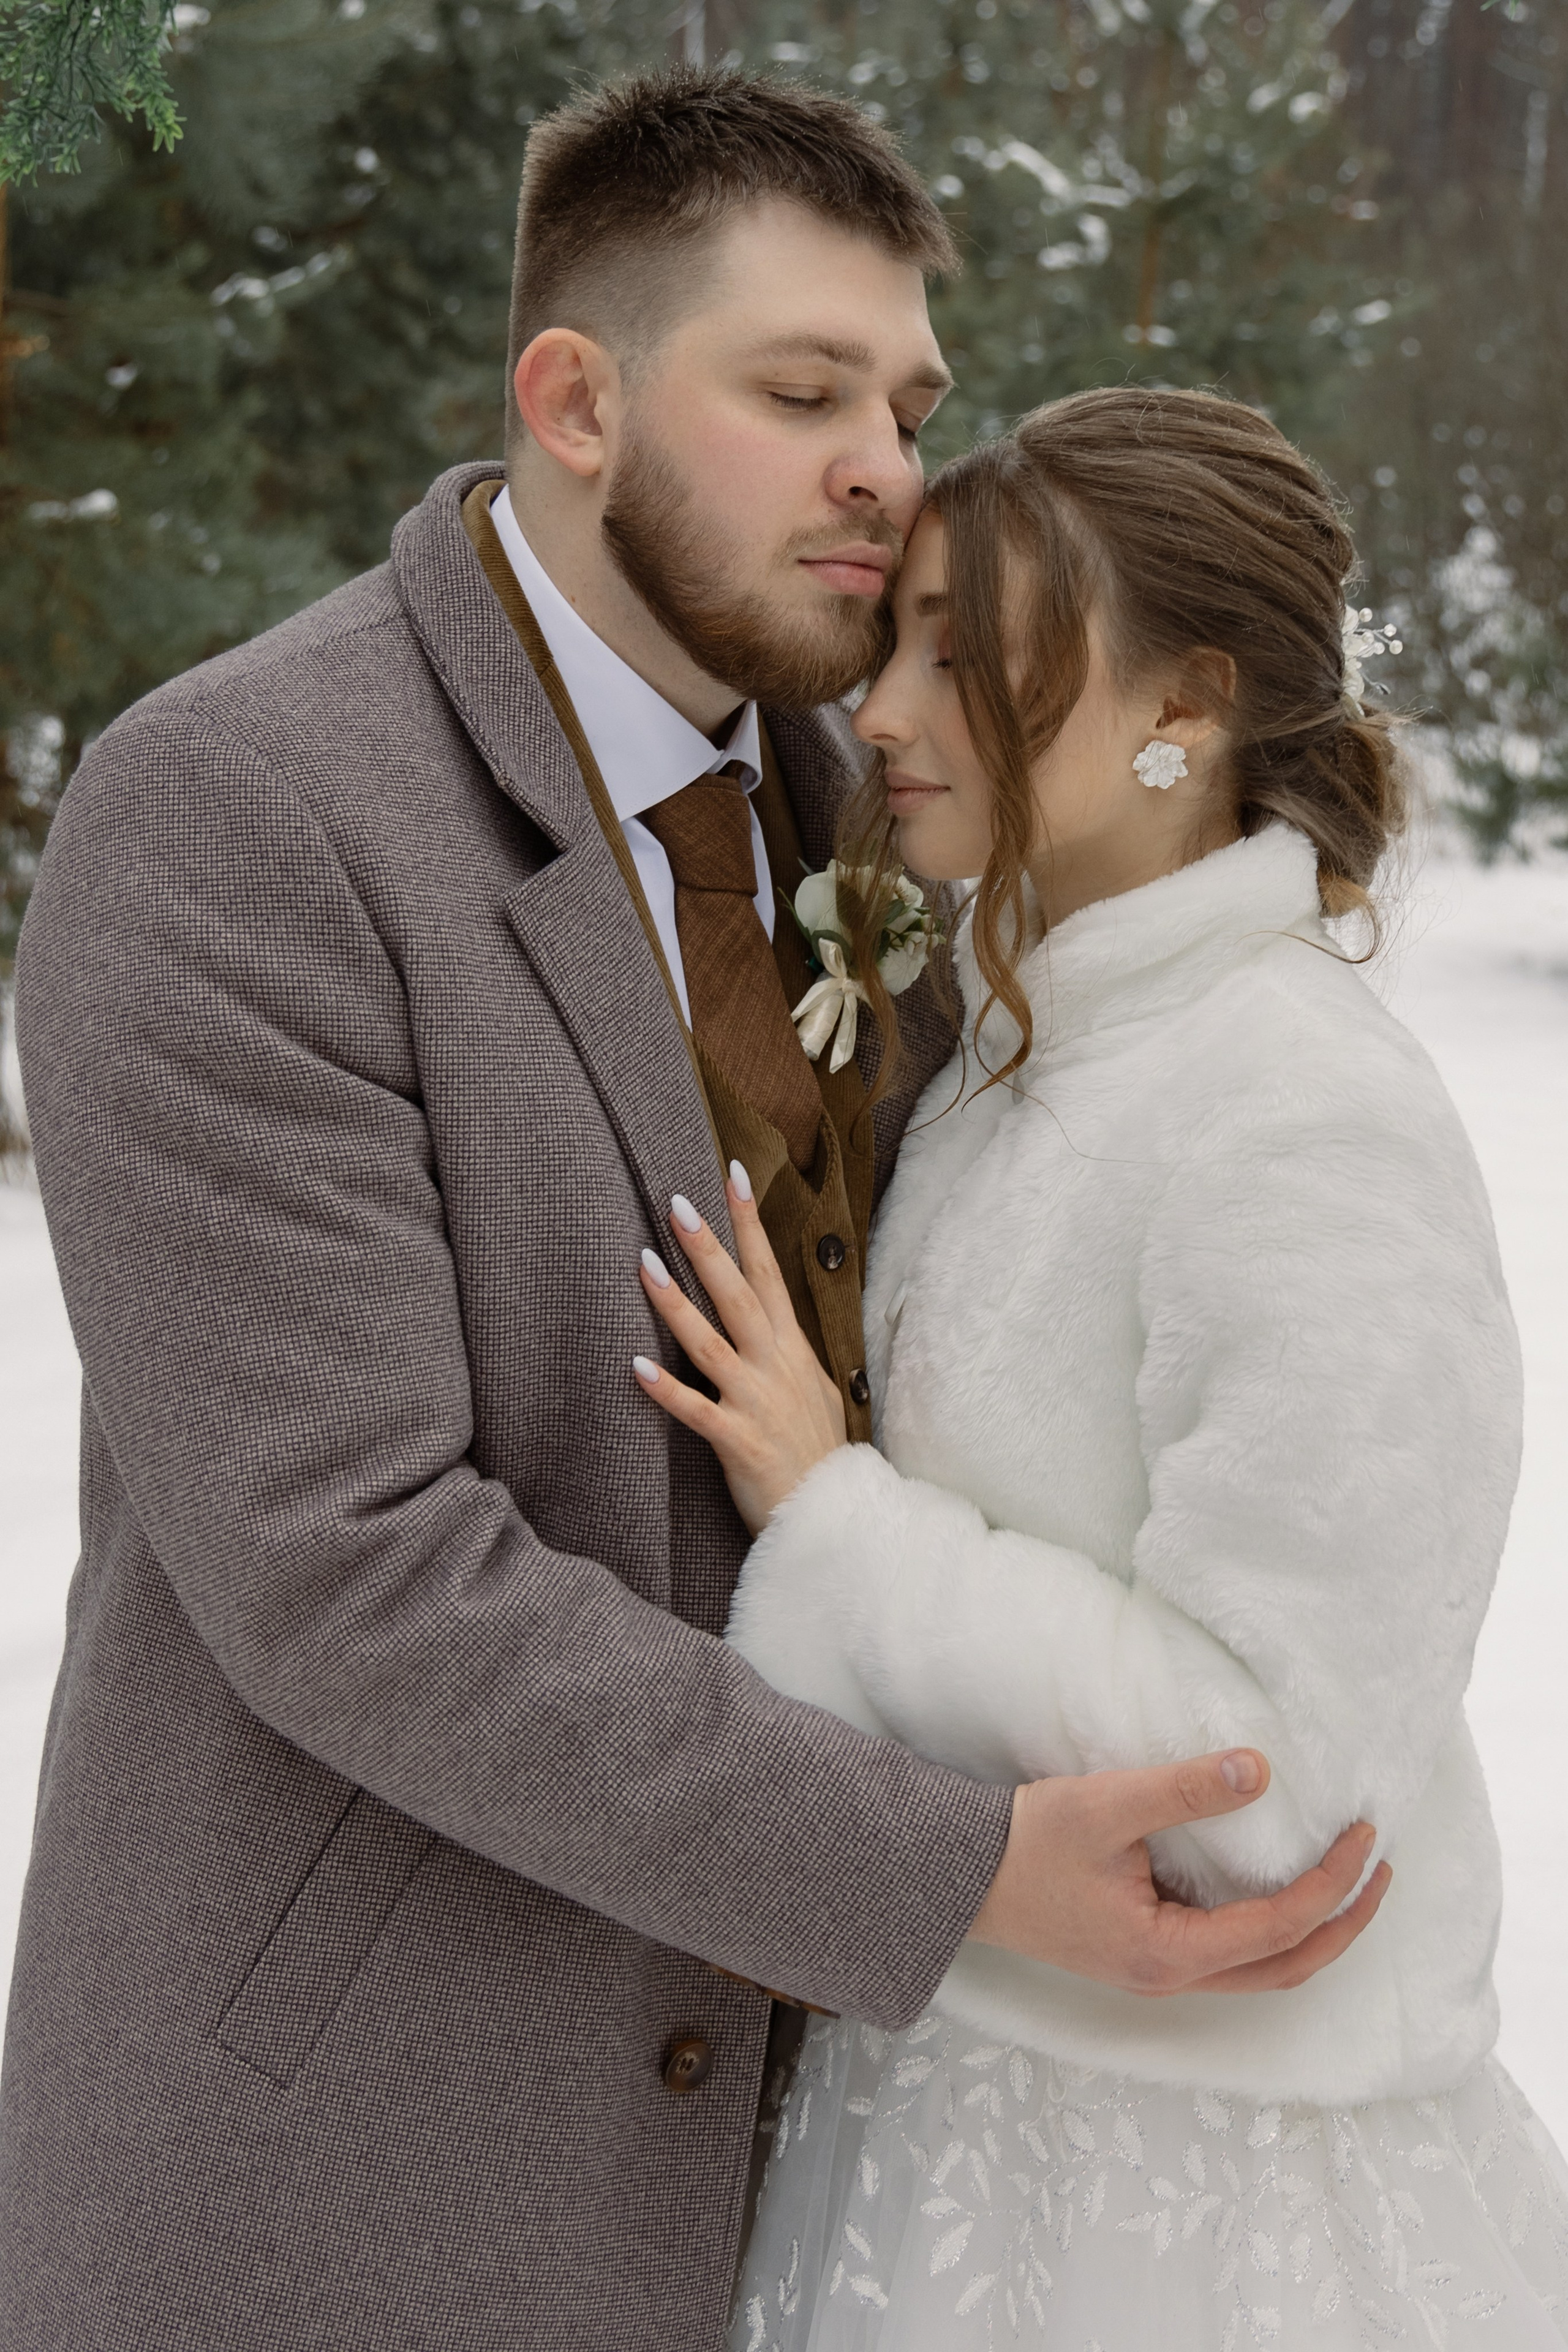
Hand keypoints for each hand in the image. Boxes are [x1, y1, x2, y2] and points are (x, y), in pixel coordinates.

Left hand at [633, 1163, 846, 1534]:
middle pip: (739, 1294)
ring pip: (710, 1342)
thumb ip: (790, 1356)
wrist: (835, 1515)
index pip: (768, 1273)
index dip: (750, 1224)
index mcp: (792, 1350)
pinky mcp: (738, 1441)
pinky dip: (667, 1388)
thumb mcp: (815, 1392)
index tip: (733, 1176)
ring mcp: (757, 1402)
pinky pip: (696, 1410)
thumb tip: (777, 1327)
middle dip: (709, 1247)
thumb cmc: (817, 1455)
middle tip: (676, 1203)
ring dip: (676, 1302)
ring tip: (644, 1262)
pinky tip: (636, 1366)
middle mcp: (775, 1366)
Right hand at [969, 1748, 1391, 1995]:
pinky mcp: (1146, 1955)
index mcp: (1167, 1953)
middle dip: (1344, 1922)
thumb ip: (1184, 1790)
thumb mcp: (1107, 1806)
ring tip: (1348, 1879)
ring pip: (1262, 1968)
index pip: (1279, 1927)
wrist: (961, 1876)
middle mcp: (1170, 1977)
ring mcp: (1158, 1972)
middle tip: (1381, 1869)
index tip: (1364, 1836)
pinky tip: (1280, 1886)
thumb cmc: (1028, 1842)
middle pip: (1286, 1968)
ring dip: (1313, 1929)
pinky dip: (1275, 1927)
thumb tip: (1261, 1770)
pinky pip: (1233, 1954)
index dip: (1333, 1884)